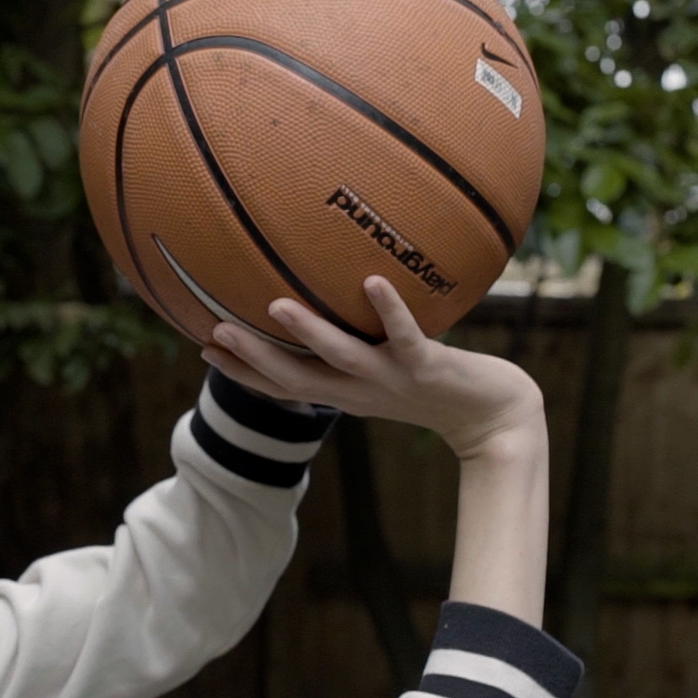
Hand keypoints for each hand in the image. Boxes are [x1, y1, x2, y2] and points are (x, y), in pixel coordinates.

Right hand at [200, 276, 544, 459]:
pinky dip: (389, 310)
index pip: (284, 386)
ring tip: (277, 306)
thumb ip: (360, 346)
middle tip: (215, 329)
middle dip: (254, 357)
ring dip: (309, 334)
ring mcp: (392, 378)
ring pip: (342, 358)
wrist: (496, 416)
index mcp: (346, 393)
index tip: (202, 346)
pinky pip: (407, 335)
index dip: (242, 371)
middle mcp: (361, 390)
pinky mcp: (428, 365)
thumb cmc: (440, 385)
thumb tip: (340, 302)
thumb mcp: (391, 368)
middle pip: (298, 377)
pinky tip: (372, 281)